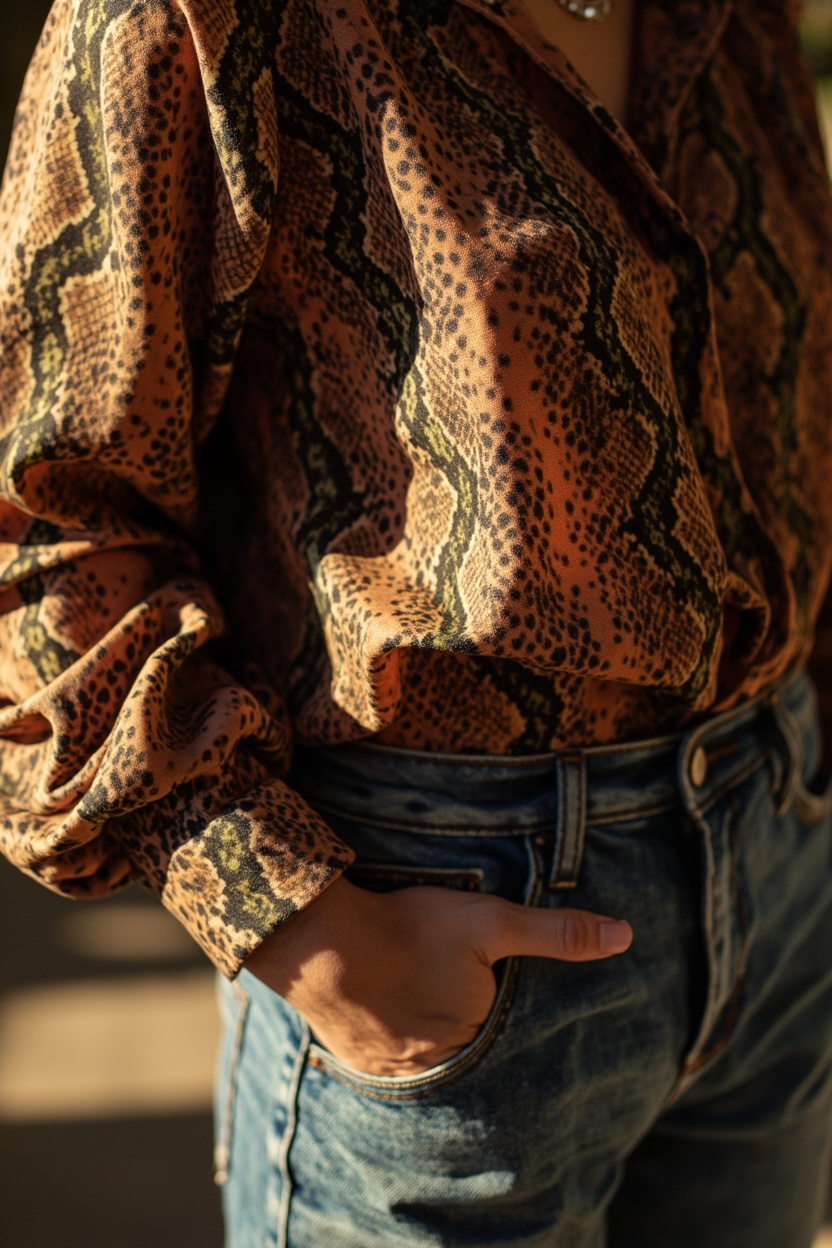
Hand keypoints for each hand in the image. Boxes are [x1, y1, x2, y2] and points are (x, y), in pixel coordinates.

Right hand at [244, 876, 631, 1076]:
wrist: (321, 942)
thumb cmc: (411, 929)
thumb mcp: (492, 921)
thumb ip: (558, 932)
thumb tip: (627, 937)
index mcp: (476, 1038)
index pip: (502, 1025)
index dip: (493, 995)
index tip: (475, 974)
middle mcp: (438, 1067)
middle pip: (464, 1043)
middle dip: (459, 1020)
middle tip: (440, 982)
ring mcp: (393, 1070)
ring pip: (424, 1053)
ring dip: (422, 1030)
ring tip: (413, 993)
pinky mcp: (357, 1061)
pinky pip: (385, 1057)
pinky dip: (388, 1036)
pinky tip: (381, 1008)